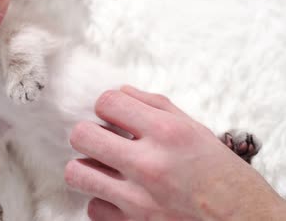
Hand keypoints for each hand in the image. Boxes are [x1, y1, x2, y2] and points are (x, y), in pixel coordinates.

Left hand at [65, 86, 285, 219]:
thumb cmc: (222, 177)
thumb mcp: (196, 131)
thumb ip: (154, 106)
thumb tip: (120, 92)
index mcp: (168, 134)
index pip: (107, 102)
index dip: (106, 106)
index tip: (113, 115)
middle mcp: (150, 165)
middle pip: (81, 135)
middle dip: (88, 134)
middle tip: (101, 140)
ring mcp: (139, 200)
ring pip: (76, 173)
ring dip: (87, 168)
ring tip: (104, 168)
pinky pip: (92, 208)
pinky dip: (102, 201)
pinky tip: (119, 196)